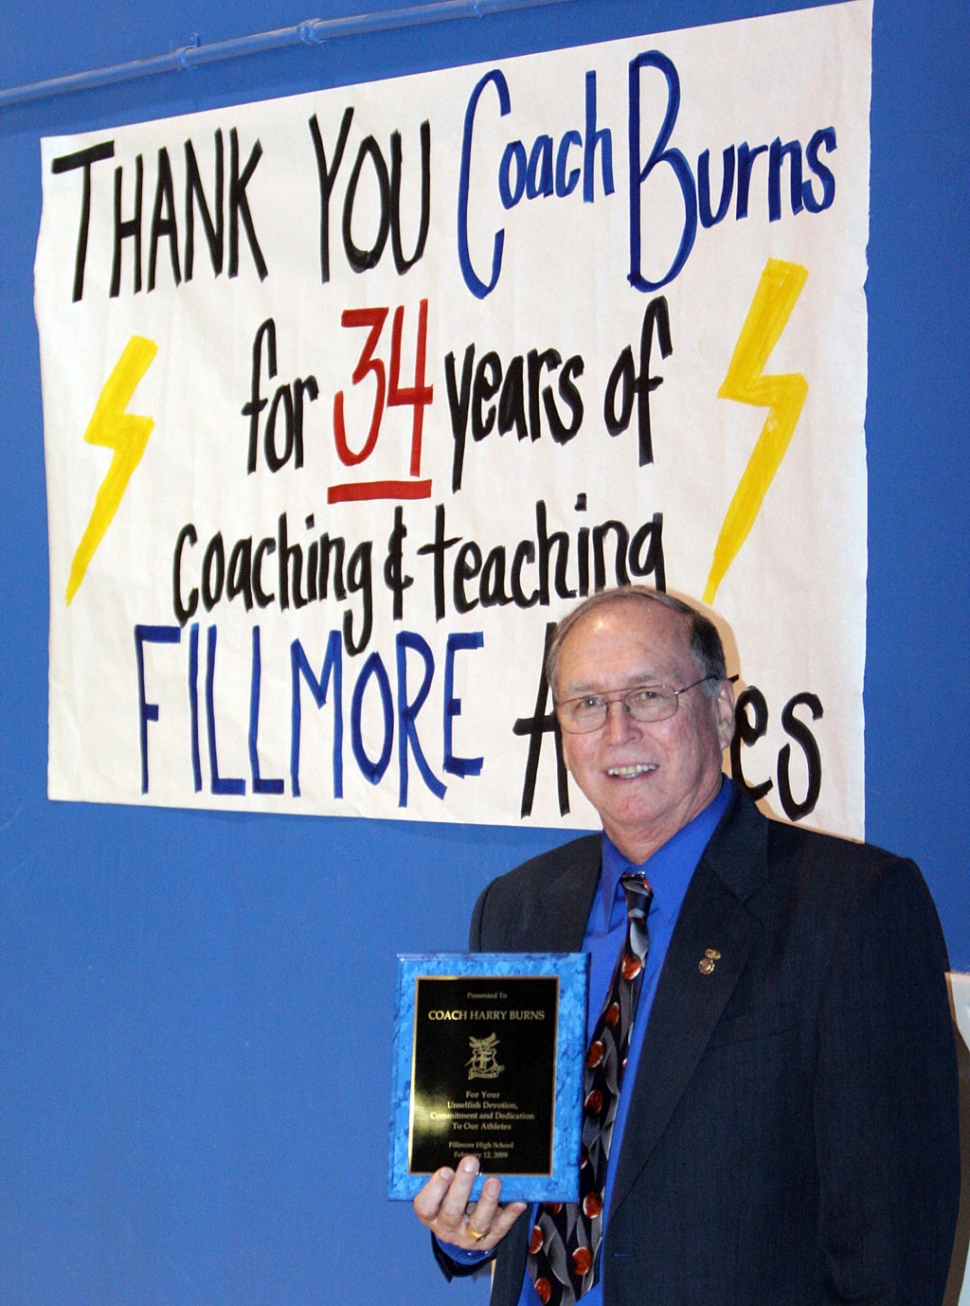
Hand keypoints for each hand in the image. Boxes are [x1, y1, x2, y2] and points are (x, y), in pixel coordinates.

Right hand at [413, 1154, 527, 1252]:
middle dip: (462, 1186)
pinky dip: (510, 1214)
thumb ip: (441, 1174)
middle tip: (471, 1162)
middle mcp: (447, 1227)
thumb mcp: (438, 1191)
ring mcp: (468, 1236)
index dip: (435, 1189)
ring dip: (487, 1200)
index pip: (426, 1206)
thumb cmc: (446, 1201)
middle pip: (452, 1211)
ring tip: (494, 1181)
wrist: (460, 1231)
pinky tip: (518, 1202)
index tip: (446, 1170)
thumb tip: (451, 1142)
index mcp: (431, 1214)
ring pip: (478, 1221)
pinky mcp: (488, 1239)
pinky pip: (501, 1227)